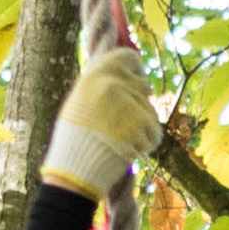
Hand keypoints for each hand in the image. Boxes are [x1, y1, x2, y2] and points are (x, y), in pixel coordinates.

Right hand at [42, 47, 161, 198]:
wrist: (74, 172)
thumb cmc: (74, 140)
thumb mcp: (80, 101)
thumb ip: (100, 81)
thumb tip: (119, 59)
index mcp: (94, 75)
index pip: (127, 57)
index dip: (136, 69)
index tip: (137, 81)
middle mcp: (112, 84)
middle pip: (142, 85)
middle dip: (139, 102)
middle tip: (127, 120)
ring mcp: (129, 103)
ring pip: (149, 109)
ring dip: (141, 125)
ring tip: (119, 140)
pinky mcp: (142, 123)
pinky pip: (154, 129)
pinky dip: (146, 142)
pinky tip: (128, 150)